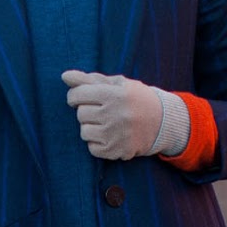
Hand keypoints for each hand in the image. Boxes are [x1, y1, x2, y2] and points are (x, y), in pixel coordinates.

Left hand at [62, 70, 187, 159]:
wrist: (162, 122)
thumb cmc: (134, 98)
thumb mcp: (117, 83)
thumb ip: (89, 79)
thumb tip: (65, 76)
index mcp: (115, 94)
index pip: (78, 95)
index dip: (75, 96)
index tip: (81, 97)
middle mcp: (115, 114)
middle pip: (81, 114)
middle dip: (86, 111)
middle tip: (100, 110)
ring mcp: (116, 134)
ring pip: (84, 132)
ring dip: (91, 128)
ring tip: (105, 123)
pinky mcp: (116, 150)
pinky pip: (92, 148)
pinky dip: (97, 143)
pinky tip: (109, 135)